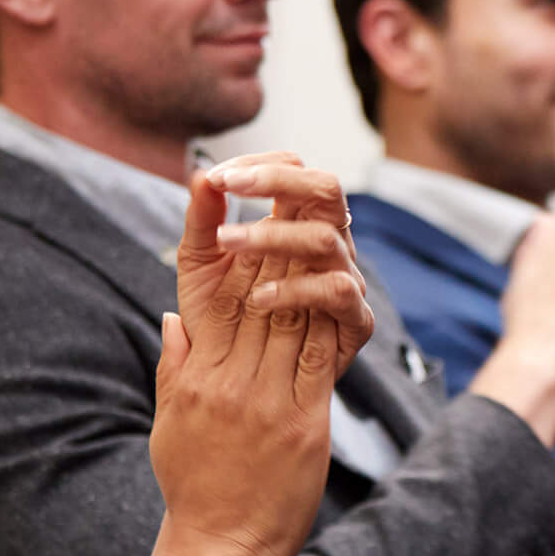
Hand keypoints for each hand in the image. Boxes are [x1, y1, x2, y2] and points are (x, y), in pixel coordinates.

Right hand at [147, 156, 367, 555]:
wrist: (217, 551)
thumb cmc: (195, 486)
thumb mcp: (172, 416)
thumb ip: (178, 360)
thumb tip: (178, 312)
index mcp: (194, 369)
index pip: (197, 285)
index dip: (203, 228)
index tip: (208, 180)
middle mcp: (225, 376)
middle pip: (249, 284)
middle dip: (265, 223)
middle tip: (281, 174)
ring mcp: (263, 397)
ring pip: (287, 307)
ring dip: (303, 253)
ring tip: (314, 207)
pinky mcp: (300, 420)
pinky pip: (320, 354)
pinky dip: (331, 312)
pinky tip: (344, 276)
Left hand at [204, 153, 377, 379]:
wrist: (235, 390)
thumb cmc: (222, 322)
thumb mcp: (200, 267)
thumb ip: (201, 220)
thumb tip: (199, 173)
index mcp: (297, 222)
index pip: (294, 169)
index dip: (259, 164)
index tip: (218, 177)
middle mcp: (327, 244)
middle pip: (327, 188)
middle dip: (278, 180)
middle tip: (229, 185)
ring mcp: (345, 279)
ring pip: (326, 237)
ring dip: (273, 234)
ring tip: (227, 241)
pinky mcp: (354, 321)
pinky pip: (337, 291)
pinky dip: (297, 290)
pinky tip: (257, 297)